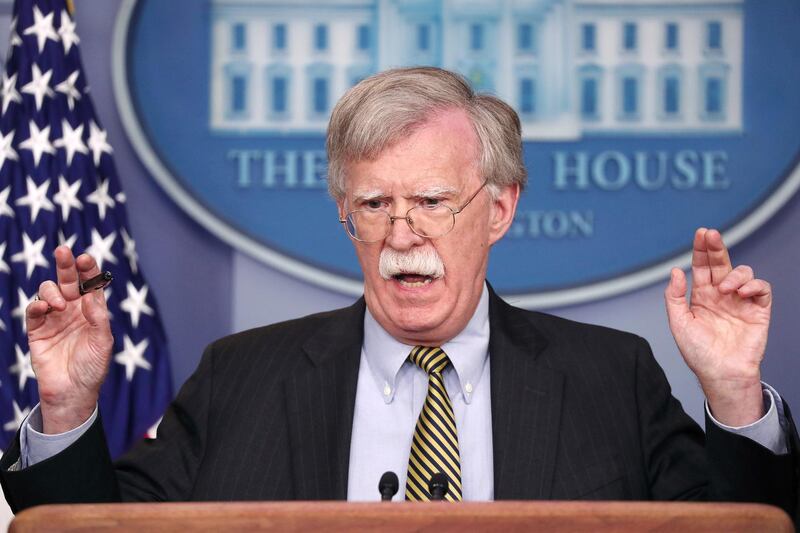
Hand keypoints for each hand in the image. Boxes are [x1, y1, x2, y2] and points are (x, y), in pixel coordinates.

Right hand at [26, 246, 112, 433]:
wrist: (72, 392)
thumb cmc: (93, 367)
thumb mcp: (103, 342)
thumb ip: (98, 318)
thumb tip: (92, 295)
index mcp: (92, 310)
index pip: (90, 284)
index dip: (88, 270)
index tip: (86, 259)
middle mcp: (73, 310)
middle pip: (68, 281)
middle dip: (66, 265)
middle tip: (64, 251)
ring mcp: (54, 318)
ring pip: (49, 291)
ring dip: (53, 291)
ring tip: (60, 304)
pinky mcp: (37, 330)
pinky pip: (34, 310)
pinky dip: (37, 304)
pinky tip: (45, 307)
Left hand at [664, 228, 770, 426]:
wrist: (720, 374)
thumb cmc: (698, 352)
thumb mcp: (679, 323)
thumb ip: (675, 296)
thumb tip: (676, 270)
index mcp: (702, 296)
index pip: (702, 266)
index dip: (701, 249)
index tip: (700, 233)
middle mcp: (721, 295)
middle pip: (721, 263)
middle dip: (716, 247)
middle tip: (711, 234)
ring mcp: (740, 301)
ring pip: (742, 272)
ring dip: (733, 274)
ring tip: (724, 289)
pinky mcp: (758, 310)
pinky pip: (761, 289)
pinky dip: (753, 285)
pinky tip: (740, 291)